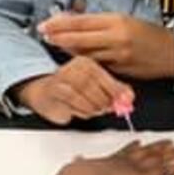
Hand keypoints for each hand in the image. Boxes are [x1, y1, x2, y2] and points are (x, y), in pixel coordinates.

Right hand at [13, 57, 134, 125]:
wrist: (44, 91)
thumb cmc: (74, 89)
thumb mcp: (98, 86)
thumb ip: (116, 90)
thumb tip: (129, 98)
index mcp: (87, 63)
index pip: (106, 78)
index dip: (116, 92)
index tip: (124, 102)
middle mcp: (73, 68)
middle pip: (96, 91)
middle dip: (103, 103)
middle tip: (105, 108)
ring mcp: (61, 79)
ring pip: (84, 100)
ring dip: (92, 109)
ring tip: (93, 109)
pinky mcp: (53, 92)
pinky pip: (72, 106)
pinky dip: (80, 112)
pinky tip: (80, 110)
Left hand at [38, 12, 173, 79]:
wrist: (173, 53)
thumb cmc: (149, 34)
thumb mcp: (126, 20)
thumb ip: (101, 23)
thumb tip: (75, 21)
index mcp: (117, 21)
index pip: (82, 21)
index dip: (61, 23)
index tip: (46, 24)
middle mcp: (116, 38)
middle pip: (79, 38)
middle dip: (59, 37)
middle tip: (44, 35)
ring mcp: (118, 56)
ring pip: (85, 54)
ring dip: (68, 50)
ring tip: (55, 45)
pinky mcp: (120, 70)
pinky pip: (97, 65)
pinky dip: (84, 61)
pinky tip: (75, 59)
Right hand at [77, 140, 173, 174]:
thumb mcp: (79, 167)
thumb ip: (79, 164)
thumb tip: (76, 160)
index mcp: (113, 160)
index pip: (126, 151)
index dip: (135, 146)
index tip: (140, 142)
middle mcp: (129, 161)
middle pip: (148, 152)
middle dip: (160, 147)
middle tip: (171, 142)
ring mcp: (139, 168)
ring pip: (161, 159)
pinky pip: (166, 173)